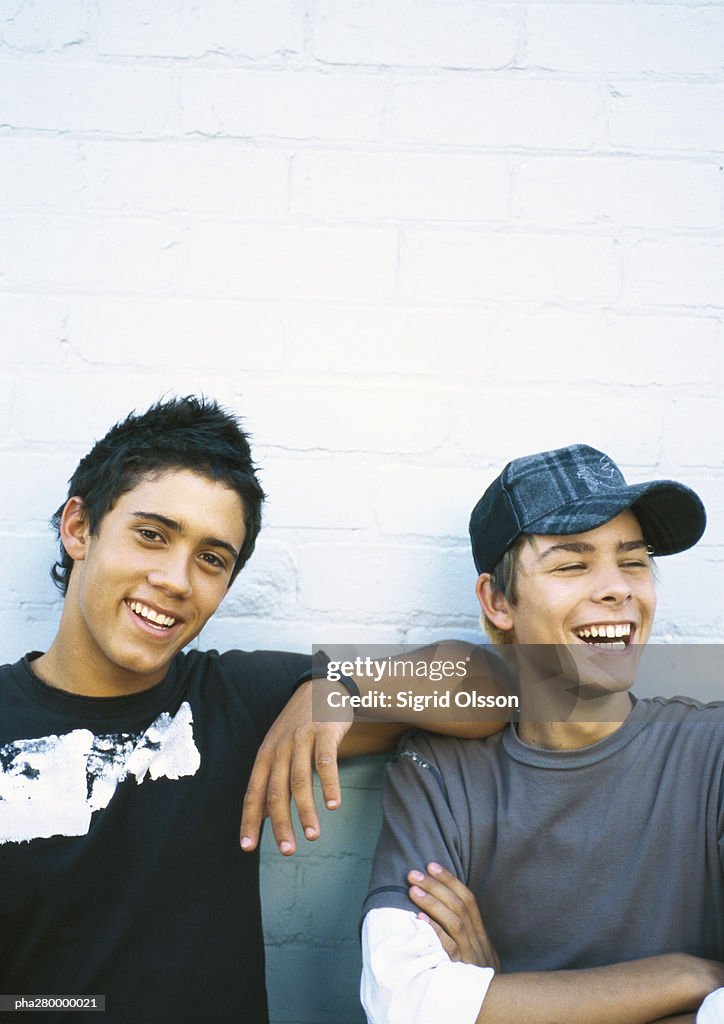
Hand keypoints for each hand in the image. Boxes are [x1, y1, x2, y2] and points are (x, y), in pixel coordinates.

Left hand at [240, 681, 352, 855]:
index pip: (253, 792)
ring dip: (306, 810)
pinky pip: (326, 762)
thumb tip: (263, 817)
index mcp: (266, 755)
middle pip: (276, 790)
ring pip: (300, 780)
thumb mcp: (279, 749)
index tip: (247, 847)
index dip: (249, 820)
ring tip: (313, 835)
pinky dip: (329, 785)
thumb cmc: (299, 726)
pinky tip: (333, 805)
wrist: (321, 687)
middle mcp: (279, 748)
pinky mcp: (324, 732)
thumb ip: (272, 780)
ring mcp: (302, 739)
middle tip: (287, 850)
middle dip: (280, 823)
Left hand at [408, 862, 500, 970]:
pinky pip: (450, 949)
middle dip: (436, 886)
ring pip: (455, 923)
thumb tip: (443, 907)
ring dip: (433, 903)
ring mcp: (471, 957)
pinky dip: (436, 932)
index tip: (431, 865)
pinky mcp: (463, 972)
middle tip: (413, 874)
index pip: (468, 900)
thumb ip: (466, 933)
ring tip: (413, 890)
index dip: (450, 880)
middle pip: (459, 907)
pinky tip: (420, 919)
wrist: (494, 1008)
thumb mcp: (478, 954)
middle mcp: (478, 942)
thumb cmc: (478, 979)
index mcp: (481, 935)